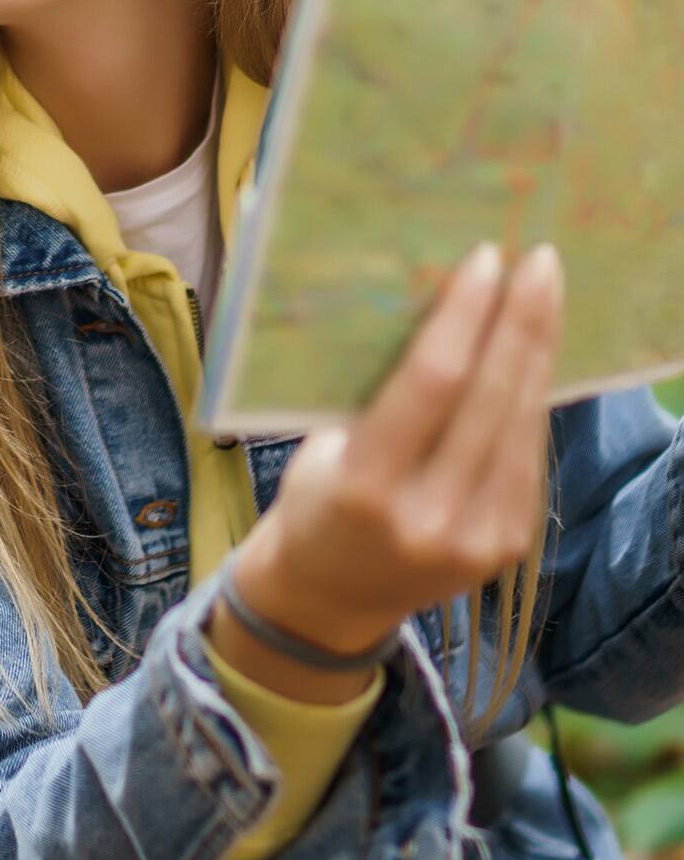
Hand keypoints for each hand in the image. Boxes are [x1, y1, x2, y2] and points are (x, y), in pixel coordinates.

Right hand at [215, 241, 561, 699]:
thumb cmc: (313, 499)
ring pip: (520, 425)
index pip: (431, 385)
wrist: (331, 598)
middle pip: (490, 399)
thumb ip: (376, 396)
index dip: (465, 318)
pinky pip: (526, 455)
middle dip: (518, 322)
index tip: (484, 261)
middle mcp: (431, 517)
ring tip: (546, 292)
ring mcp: (479, 538)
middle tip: (537, 261)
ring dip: (538, 352)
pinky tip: (534, 353)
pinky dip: (531, 396)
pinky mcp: (508, 545)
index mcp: (367, 487)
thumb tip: (431, 310)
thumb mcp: (322, 446)